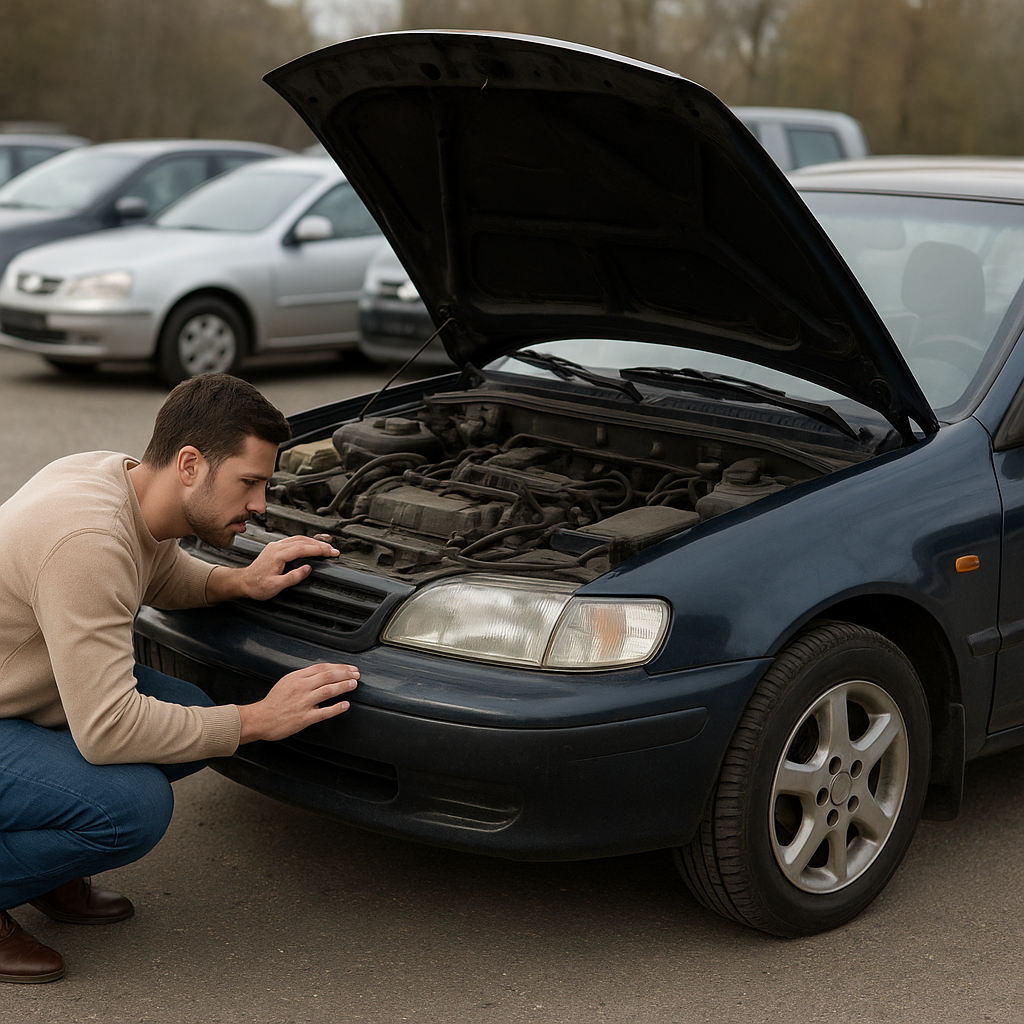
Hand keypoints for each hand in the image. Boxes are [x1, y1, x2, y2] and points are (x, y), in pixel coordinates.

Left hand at [207, 535, 338, 602]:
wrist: (243, 582)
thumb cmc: (257, 586)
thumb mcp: (276, 586)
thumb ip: (293, 577)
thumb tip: (307, 569)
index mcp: (278, 554)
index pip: (304, 548)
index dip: (320, 550)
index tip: (332, 553)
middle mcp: (277, 547)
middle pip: (303, 541)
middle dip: (320, 545)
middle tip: (334, 551)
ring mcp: (276, 546)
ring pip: (299, 539)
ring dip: (314, 542)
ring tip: (326, 548)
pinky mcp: (275, 548)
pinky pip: (294, 541)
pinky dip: (306, 542)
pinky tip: (311, 546)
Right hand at [237, 663, 358, 742]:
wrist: (260, 719)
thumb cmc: (273, 702)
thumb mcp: (286, 681)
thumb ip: (304, 677)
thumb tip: (323, 673)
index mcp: (297, 677)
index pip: (322, 667)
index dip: (339, 667)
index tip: (349, 668)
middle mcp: (301, 688)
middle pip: (328, 676)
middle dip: (345, 674)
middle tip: (356, 674)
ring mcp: (303, 703)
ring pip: (328, 691)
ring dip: (343, 686)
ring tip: (354, 684)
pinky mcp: (304, 718)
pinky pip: (324, 712)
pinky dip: (336, 708)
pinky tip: (345, 705)